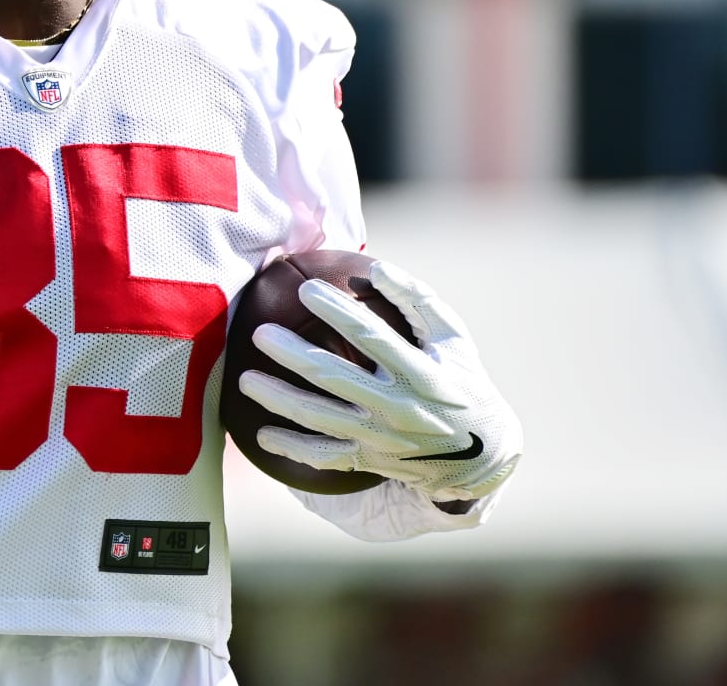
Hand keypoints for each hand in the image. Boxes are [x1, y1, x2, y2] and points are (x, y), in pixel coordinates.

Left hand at [237, 260, 521, 501]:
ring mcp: (382, 439)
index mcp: (421, 373)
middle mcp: (399, 408)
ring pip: (321, 420)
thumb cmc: (461, 379)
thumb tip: (376, 266)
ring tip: (244, 380)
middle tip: (259, 333)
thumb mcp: (453, 337)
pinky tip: (261, 435)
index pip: (372, 337)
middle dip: (293, 355)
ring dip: (279, 400)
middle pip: (335, 378)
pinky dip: (292, 448)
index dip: (337, 312)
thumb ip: (417, 300)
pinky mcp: (371, 461)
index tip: (305, 290)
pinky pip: (325, 458)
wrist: (482, 455)